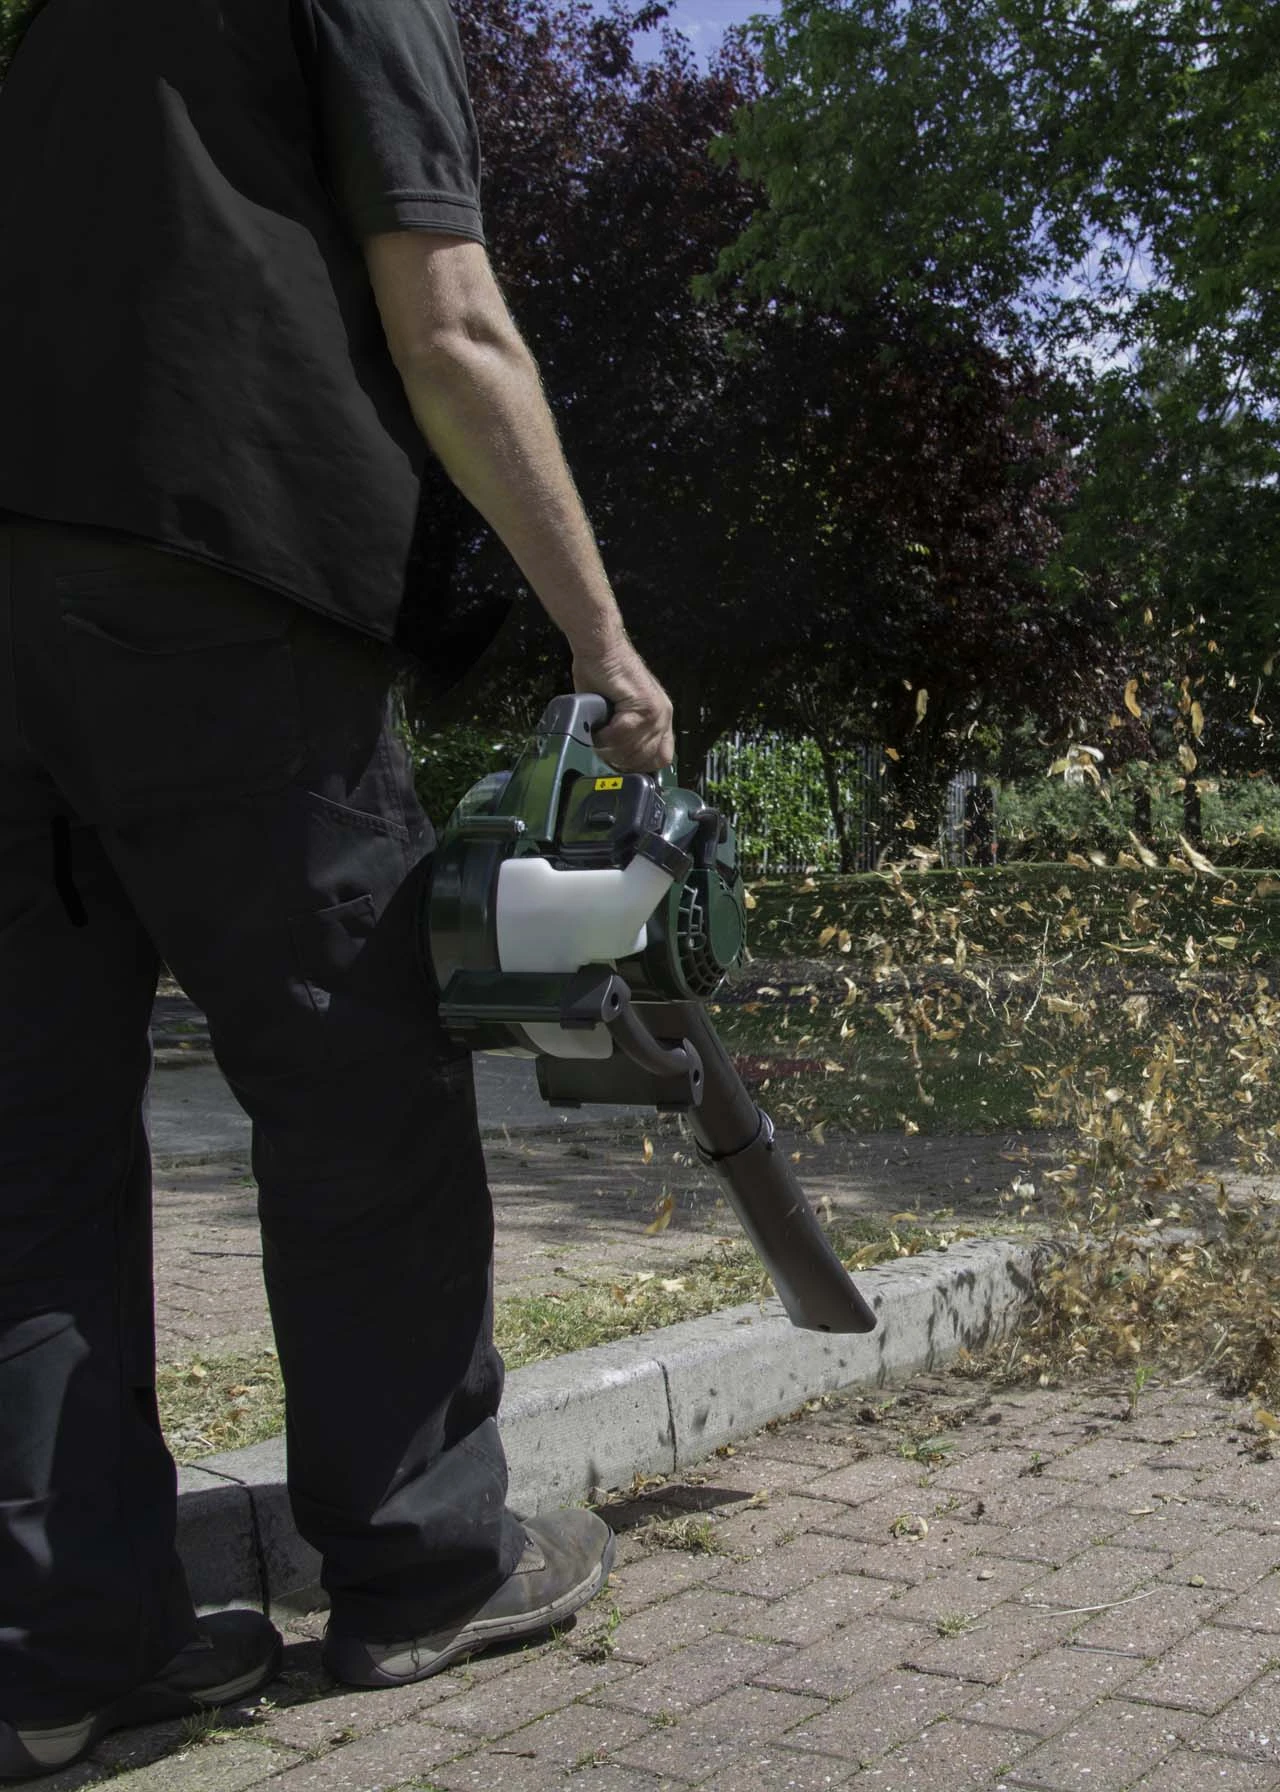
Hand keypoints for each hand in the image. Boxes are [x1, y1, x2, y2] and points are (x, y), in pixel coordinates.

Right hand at [572, 637, 674, 773]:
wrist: (600, 648)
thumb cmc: (602, 675)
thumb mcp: (617, 711)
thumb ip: (624, 734)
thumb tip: (614, 759)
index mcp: (660, 718)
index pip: (660, 758)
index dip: (637, 765)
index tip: (617, 763)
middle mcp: (663, 716)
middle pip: (644, 760)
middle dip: (618, 759)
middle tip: (601, 747)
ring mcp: (656, 711)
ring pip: (632, 750)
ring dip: (609, 747)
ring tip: (597, 734)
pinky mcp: (644, 704)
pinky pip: (622, 735)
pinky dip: (605, 735)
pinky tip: (598, 726)